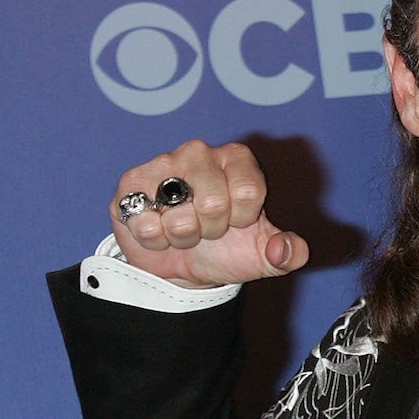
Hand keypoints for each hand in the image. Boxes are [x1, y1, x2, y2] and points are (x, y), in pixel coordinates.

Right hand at [109, 140, 307, 286]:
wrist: (181, 266)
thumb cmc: (226, 250)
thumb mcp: (264, 256)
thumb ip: (288, 253)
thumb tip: (287, 250)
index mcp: (237, 159)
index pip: (249, 193)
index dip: (242, 220)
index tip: (236, 222)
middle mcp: (199, 152)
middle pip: (213, 204)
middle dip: (210, 230)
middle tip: (206, 228)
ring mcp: (162, 164)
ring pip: (178, 217)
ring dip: (182, 236)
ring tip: (183, 229)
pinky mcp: (130, 184)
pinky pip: (145, 222)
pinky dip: (154, 238)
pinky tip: (157, 229)